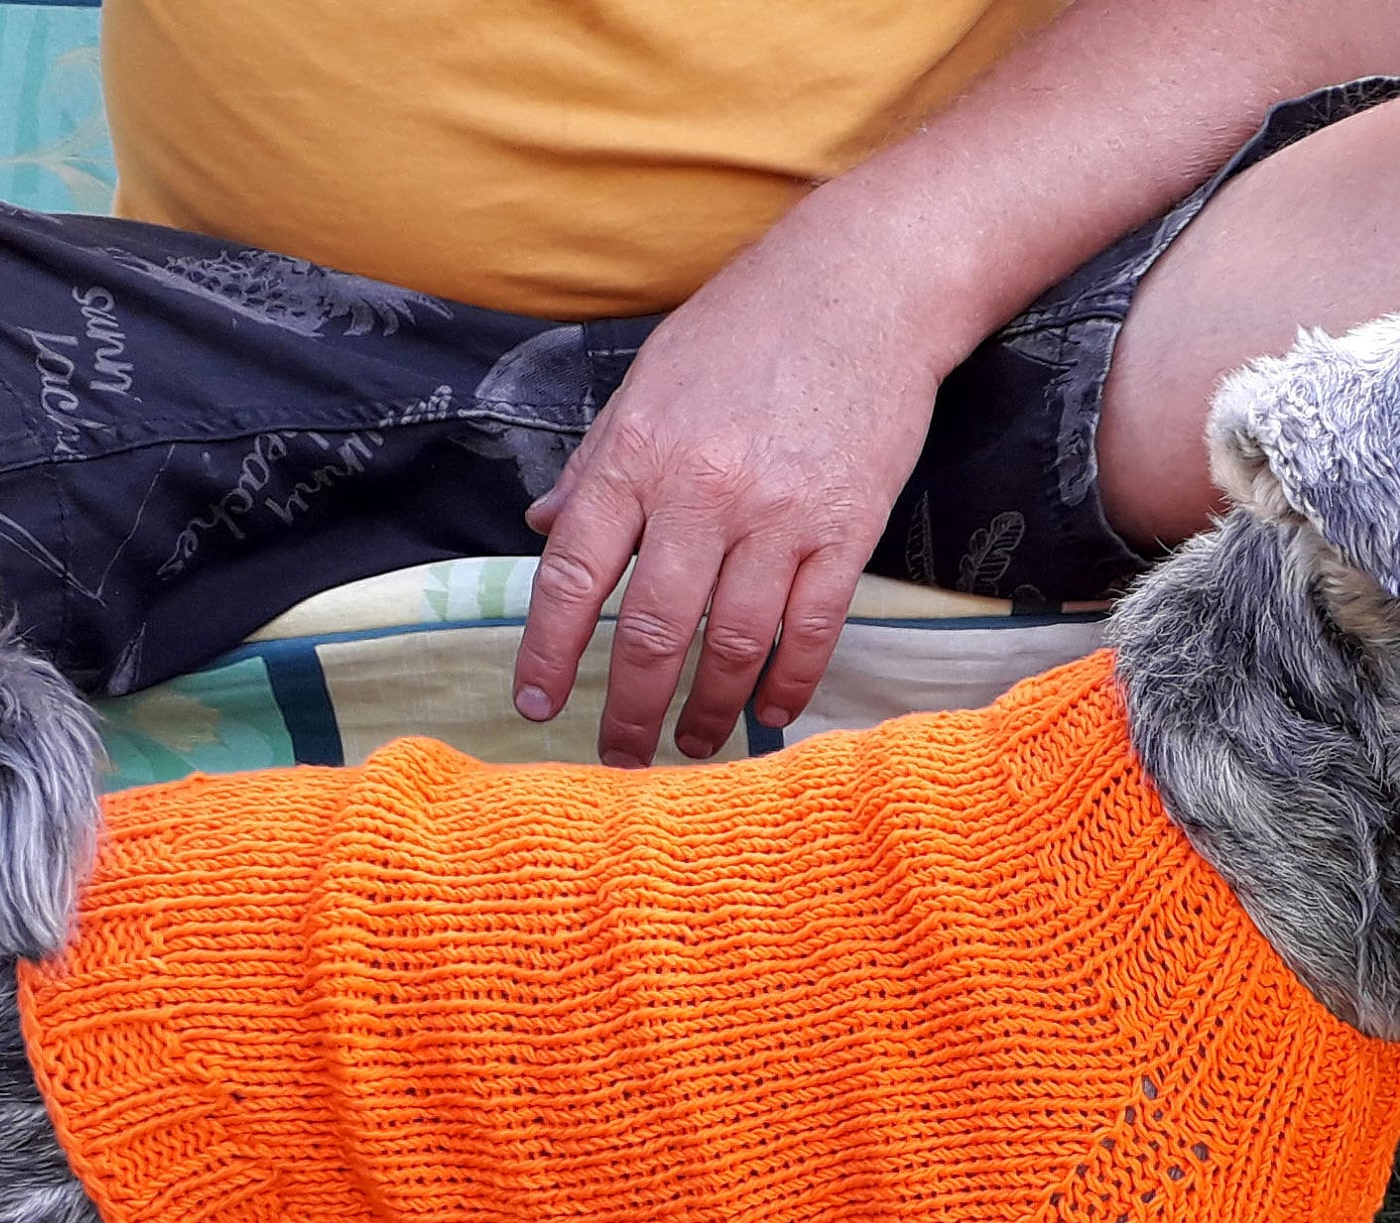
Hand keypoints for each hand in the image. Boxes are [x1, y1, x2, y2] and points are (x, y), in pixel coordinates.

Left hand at [510, 240, 952, 764]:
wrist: (864, 287)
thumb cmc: (747, 328)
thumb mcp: (649, 380)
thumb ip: (597, 462)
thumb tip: (544, 527)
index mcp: (639, 454)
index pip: (574, 573)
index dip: (547, 649)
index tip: (535, 704)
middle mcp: (702, 491)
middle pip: (652, 630)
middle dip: (628, 708)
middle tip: (618, 758)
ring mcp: (778, 514)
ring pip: (731, 643)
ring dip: (708, 711)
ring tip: (693, 747)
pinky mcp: (846, 528)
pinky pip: (811, 629)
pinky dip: (788, 682)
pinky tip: (769, 712)